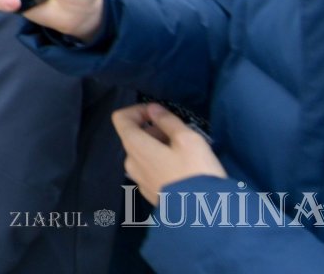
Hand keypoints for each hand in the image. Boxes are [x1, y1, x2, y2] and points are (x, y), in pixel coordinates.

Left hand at [112, 103, 227, 205]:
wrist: (203, 215)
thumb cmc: (195, 171)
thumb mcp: (187, 139)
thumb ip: (167, 120)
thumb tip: (152, 108)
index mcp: (135, 146)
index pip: (121, 118)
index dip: (137, 109)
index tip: (158, 113)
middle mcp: (130, 162)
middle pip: (134, 135)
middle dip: (154, 129)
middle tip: (180, 134)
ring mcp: (138, 180)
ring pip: (143, 152)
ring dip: (159, 145)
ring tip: (185, 151)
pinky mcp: (149, 192)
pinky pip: (149, 168)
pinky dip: (161, 160)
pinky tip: (182, 168)